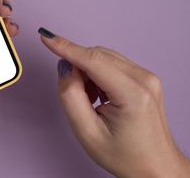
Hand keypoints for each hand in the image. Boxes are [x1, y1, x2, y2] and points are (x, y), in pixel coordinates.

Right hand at [38, 28, 189, 177]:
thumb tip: (64, 68)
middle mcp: (144, 80)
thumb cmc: (126, 156)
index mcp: (133, 94)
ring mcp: (147, 77)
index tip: (46, 37)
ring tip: (90, 101)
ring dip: (87, 72)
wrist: (156, 167)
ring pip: (103, 57)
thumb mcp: (87, 132)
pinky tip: (98, 96)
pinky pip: (111, 63)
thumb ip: (70, 96)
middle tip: (75, 95)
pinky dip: (97, 75)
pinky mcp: (144, 78)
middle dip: (77, 68)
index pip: (92, 60)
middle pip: (97, 56)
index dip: (66, 47)